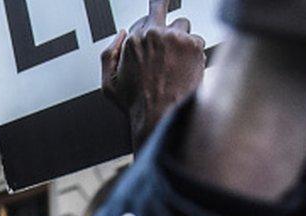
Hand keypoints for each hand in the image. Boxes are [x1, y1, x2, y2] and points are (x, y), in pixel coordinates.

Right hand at [102, 1, 204, 150]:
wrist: (162, 116)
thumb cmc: (137, 104)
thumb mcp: (108, 84)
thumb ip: (108, 55)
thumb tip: (121, 35)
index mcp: (133, 40)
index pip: (142, 19)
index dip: (146, 28)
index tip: (151, 28)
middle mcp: (154, 34)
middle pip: (161, 9)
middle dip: (161, 8)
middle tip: (164, 8)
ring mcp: (176, 38)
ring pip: (182, 24)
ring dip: (179, 38)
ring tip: (176, 60)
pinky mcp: (194, 45)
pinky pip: (197, 40)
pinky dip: (194, 52)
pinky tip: (186, 68)